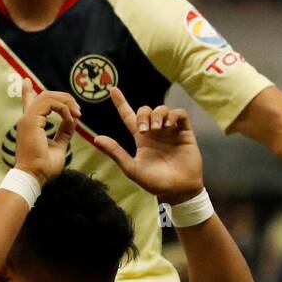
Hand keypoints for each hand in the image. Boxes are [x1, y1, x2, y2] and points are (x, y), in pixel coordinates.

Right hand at [13, 78, 79, 183]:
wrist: (34, 177)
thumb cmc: (44, 167)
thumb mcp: (59, 146)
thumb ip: (64, 132)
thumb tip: (72, 120)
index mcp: (30, 125)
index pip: (28, 102)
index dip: (27, 91)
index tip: (26, 81)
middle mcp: (27, 119)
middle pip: (45, 96)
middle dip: (64, 98)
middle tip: (78, 112)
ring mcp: (27, 119)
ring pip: (48, 96)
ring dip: (66, 102)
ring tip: (77, 114)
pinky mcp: (31, 121)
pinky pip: (50, 104)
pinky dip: (64, 109)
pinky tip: (71, 118)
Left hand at [93, 86, 202, 203]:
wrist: (178, 190)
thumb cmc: (155, 183)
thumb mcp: (132, 168)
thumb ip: (116, 152)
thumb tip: (96, 139)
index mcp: (141, 140)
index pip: (129, 117)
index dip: (121, 103)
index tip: (112, 90)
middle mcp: (155, 132)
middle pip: (145, 110)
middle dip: (142, 115)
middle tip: (143, 131)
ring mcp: (170, 131)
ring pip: (162, 109)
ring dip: (157, 115)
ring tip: (157, 129)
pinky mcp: (185, 132)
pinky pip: (180, 114)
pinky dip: (173, 115)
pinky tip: (168, 126)